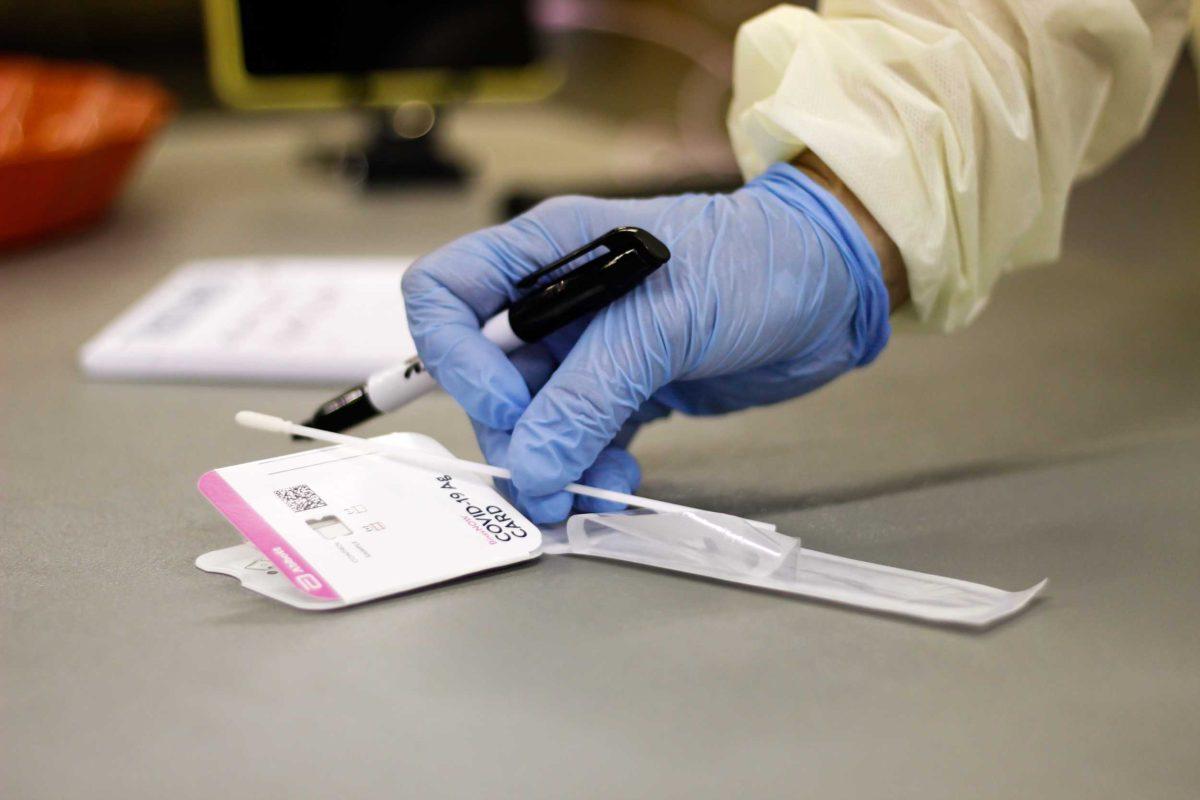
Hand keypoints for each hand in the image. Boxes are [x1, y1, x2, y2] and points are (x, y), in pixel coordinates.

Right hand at [402, 163, 890, 521]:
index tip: (501, 404)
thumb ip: (591, 391)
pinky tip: (621, 484)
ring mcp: (590, 352)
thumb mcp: (667, 318)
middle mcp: (557, 303)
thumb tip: (530, 464)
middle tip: (549, 480)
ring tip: (601, 490)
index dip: (453, 355)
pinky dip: (589, 472)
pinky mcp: (626, 393)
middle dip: (513, 434)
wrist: (833, 288)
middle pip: (485, 378)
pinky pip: (580, 443)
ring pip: (534, 423)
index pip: (447, 295)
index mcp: (547, 252)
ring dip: (553, 466)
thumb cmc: (758, 261)